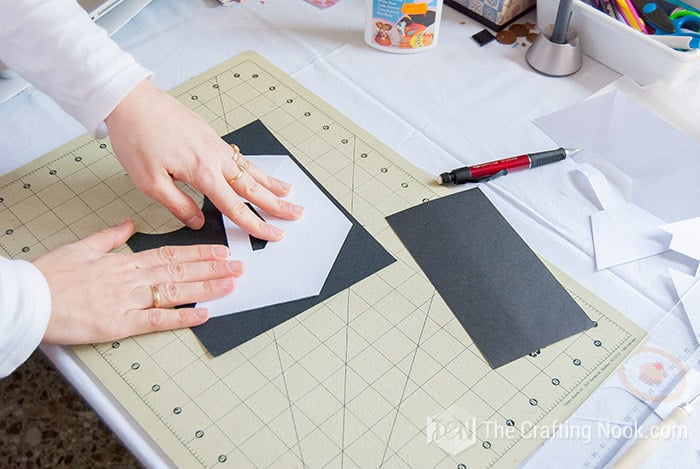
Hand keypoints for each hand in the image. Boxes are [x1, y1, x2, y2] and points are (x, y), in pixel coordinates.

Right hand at [34, 219, 242, 344]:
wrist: (27, 300)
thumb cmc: (49, 276)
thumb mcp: (80, 247)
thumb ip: (109, 236)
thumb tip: (129, 224)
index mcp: (123, 261)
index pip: (169, 254)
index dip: (198, 253)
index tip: (219, 251)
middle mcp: (131, 278)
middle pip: (180, 270)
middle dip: (212, 268)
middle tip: (238, 266)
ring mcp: (128, 300)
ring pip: (175, 290)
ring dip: (206, 287)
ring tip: (231, 284)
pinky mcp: (119, 323)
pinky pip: (157, 320)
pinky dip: (182, 317)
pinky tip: (203, 314)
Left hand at [104, 79, 303, 240]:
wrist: (130, 100)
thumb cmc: (136, 138)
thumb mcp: (149, 182)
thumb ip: (177, 204)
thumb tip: (197, 221)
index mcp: (202, 173)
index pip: (236, 206)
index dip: (257, 224)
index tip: (273, 234)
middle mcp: (215, 157)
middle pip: (253, 187)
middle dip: (277, 204)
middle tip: (297, 214)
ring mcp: (215, 144)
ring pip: (250, 168)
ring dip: (271, 182)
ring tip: (289, 192)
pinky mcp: (209, 134)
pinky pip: (239, 156)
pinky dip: (254, 166)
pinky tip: (257, 171)